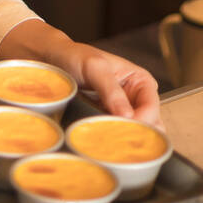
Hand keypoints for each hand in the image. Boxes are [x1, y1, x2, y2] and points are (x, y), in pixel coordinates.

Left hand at [0, 19, 164, 130]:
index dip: (141, 122)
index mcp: (141, 81)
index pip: (151, 108)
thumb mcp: (94, 67)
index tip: (123, 130)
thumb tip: (128, 115)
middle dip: (136, 135)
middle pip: (148, 124)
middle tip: (118, 143)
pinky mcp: (108, 121)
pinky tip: (102, 145)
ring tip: (109, 145)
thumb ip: (111, 89)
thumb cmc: (74, 57)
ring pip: (135, 133)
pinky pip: (118, 136)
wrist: (51, 60)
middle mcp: (137, 98)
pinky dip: (113, 142)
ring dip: (125, 141)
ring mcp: (123, 111)